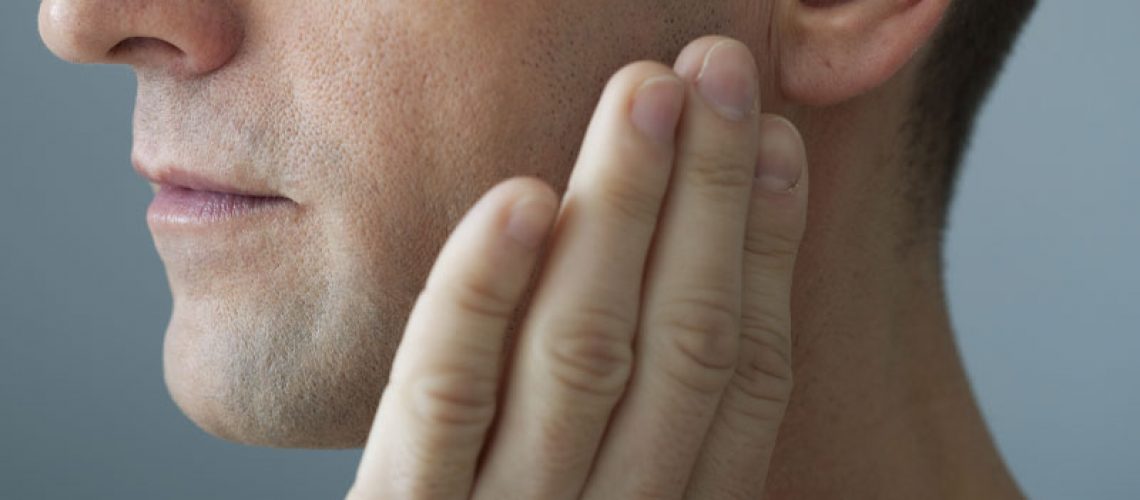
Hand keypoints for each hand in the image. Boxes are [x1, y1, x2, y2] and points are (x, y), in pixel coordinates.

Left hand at [347, 35, 808, 499]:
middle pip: (677, 346)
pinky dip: (481, 297)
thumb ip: (647, 437)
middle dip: (707, 199)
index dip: (768, 252)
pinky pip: (443, 402)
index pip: (742, 378)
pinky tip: (519, 198)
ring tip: (645, 93)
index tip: (777, 144)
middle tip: (722, 70)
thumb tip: (696, 280)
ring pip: (580, 354)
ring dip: (620, 213)